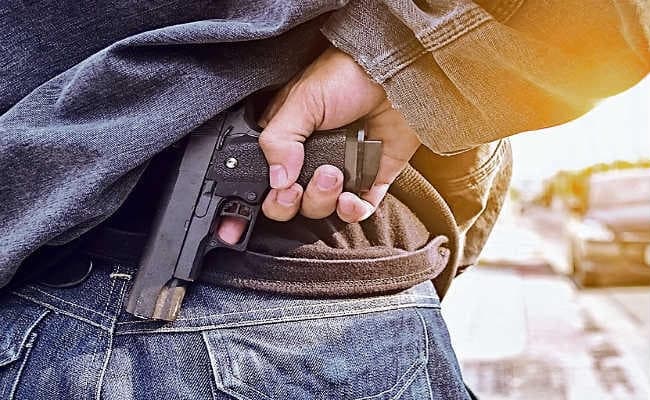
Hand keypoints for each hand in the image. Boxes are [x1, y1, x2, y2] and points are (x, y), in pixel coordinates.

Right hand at [217, 47, 420, 242]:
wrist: (393, 75)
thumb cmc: (346, 76)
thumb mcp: (302, 100)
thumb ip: (280, 140)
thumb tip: (276, 180)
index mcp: (287, 141)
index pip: (265, 179)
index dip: (263, 198)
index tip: (264, 202)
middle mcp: (310, 160)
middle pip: (291, 203)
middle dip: (293, 201)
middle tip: (298, 185)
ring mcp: (341, 171)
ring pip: (322, 208)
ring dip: (323, 198)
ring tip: (333, 173)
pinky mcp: (370, 178)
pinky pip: (357, 210)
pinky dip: (353, 211)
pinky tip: (350, 198)